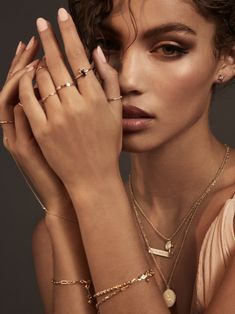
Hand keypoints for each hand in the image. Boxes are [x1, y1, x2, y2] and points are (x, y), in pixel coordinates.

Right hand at [0, 39, 75, 218]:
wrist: (78, 186)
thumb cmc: (77, 158)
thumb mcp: (68, 130)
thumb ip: (64, 106)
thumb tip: (66, 79)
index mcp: (36, 120)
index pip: (28, 85)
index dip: (31, 63)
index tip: (41, 43)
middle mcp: (22, 125)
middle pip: (16, 85)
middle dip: (23, 61)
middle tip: (32, 40)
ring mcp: (19, 134)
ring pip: (10, 96)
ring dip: (19, 76)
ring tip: (32, 58)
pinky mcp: (22, 145)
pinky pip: (15, 117)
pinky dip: (20, 97)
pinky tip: (29, 82)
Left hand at [18, 8, 122, 190]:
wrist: (93, 177)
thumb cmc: (107, 146)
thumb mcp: (116, 113)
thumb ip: (109, 81)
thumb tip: (97, 52)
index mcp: (96, 98)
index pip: (80, 56)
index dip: (69, 33)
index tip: (60, 15)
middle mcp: (76, 104)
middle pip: (57, 62)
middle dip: (48, 38)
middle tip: (41, 23)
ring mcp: (57, 118)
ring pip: (41, 78)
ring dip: (38, 63)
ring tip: (37, 56)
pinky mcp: (42, 131)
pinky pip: (27, 100)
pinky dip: (25, 84)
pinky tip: (26, 75)